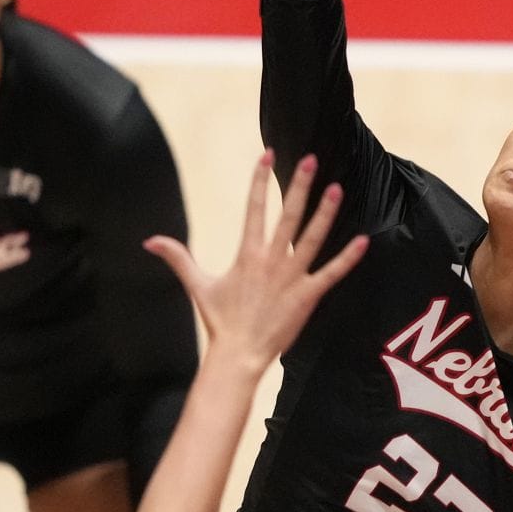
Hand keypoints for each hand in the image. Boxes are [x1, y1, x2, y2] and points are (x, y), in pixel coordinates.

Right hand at [144, 152, 367, 371]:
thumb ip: (178, 257)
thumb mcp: (198, 285)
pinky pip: (331, 273)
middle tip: (310, 160)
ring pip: (312, 238)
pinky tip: (362, 240)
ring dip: (325, 212)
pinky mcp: (307, 296)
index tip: (267, 156)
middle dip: (298, 186)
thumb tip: (149, 241)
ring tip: (337, 188)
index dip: (260, 181)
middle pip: (288, 216)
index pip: (254, 209)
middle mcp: (271, 260)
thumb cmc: (220, 321)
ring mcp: (291, 277)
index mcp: (247, 254)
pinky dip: (347, 258)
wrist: (238, 355)